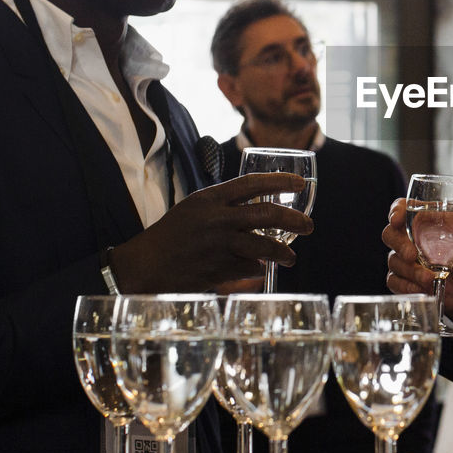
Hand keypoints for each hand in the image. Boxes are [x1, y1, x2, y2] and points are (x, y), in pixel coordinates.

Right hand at [111, 173, 307, 292]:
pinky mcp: (218, 270)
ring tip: (291, 257)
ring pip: (264, 246)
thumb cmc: (170, 235)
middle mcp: (216, 219)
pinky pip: (249, 268)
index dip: (280, 182)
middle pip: (266, 214)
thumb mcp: (194, 208)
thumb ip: (224, 205)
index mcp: (209, 199)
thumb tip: (260, 207)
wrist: (143, 266)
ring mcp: (218, 245)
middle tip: (309, 226)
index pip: (251, 183)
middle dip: (294, 220)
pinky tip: (260, 270)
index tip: (299, 184)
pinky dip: (258, 269)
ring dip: (283, 252)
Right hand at [383, 197, 452, 327]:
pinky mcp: (405, 280)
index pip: (402, 208)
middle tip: (412, 255)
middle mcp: (412, 239)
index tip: (397, 219)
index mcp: (427, 223)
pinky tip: (423, 288)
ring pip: (394, 261)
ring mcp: (406, 261)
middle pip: (390, 234)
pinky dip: (407, 286)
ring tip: (430, 278)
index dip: (396, 211)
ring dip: (411, 271)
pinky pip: (395, 281)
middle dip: (398, 244)